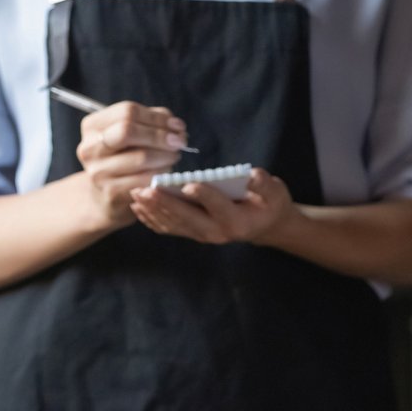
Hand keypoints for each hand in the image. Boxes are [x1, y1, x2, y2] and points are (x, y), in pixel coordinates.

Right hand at [75, 102, 186, 228]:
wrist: (107, 196)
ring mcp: (98, 171)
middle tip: (179, 142)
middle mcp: (90, 147)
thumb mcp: (133, 135)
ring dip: (165, 156)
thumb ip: (154, 122)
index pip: (127, 111)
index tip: (178, 126)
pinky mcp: (110, 192)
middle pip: (128, 131)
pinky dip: (161, 173)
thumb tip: (176, 126)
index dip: (157, 118)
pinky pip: (144, 179)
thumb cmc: (125, 157)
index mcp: (93, 125)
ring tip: (174, 157)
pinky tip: (165, 172)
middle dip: (160, 136)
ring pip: (141, 157)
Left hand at [127, 168, 295, 245]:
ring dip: (153, 210)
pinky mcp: (192, 233)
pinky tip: (137, 206)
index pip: (218, 205)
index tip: (188, 184)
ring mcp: (201, 235)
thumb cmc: (269, 204)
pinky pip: (168, 228)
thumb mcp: (275, 193)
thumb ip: (264, 185)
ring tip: (136, 194)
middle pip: (187, 217)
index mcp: (236, 220)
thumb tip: (252, 175)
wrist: (263, 225)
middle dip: (166, 203)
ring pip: (173, 224)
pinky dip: (151, 218)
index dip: (204, 195)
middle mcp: (216, 232)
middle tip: (147, 189)